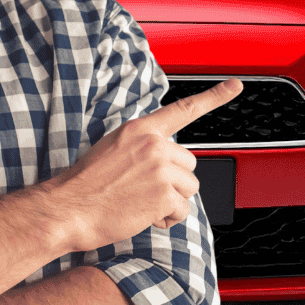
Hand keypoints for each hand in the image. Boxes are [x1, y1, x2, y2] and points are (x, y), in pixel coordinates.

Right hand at [52, 78, 242, 250]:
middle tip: (145, 190)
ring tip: (142, 203)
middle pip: (189, 163)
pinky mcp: (163, 194)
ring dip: (171, 202)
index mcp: (140, 129)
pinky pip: (181, 210)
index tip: (236, 85)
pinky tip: (143, 215)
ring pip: (189, 188)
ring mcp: (160, 168)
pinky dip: (166, 219)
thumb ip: (141, 147)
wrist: (68, 208)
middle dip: (174, 181)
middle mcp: (153, 144)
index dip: (214, 97)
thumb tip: (163, 159)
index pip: (183, 109)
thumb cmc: (86, 185)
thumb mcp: (112, 149)